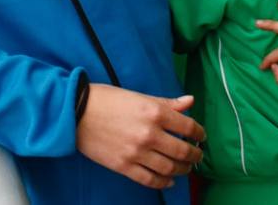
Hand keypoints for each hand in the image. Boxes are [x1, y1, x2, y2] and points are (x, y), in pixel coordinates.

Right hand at [76, 85, 204, 189]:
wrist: (76, 112)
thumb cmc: (107, 100)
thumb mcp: (139, 96)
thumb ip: (167, 103)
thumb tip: (190, 101)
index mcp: (154, 113)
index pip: (188, 126)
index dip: (199, 133)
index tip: (201, 136)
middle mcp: (149, 134)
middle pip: (182, 151)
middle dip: (195, 155)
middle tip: (198, 155)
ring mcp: (137, 153)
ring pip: (169, 168)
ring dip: (182, 170)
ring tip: (186, 168)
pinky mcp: (124, 166)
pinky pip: (150, 180)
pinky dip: (163, 182)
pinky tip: (169, 180)